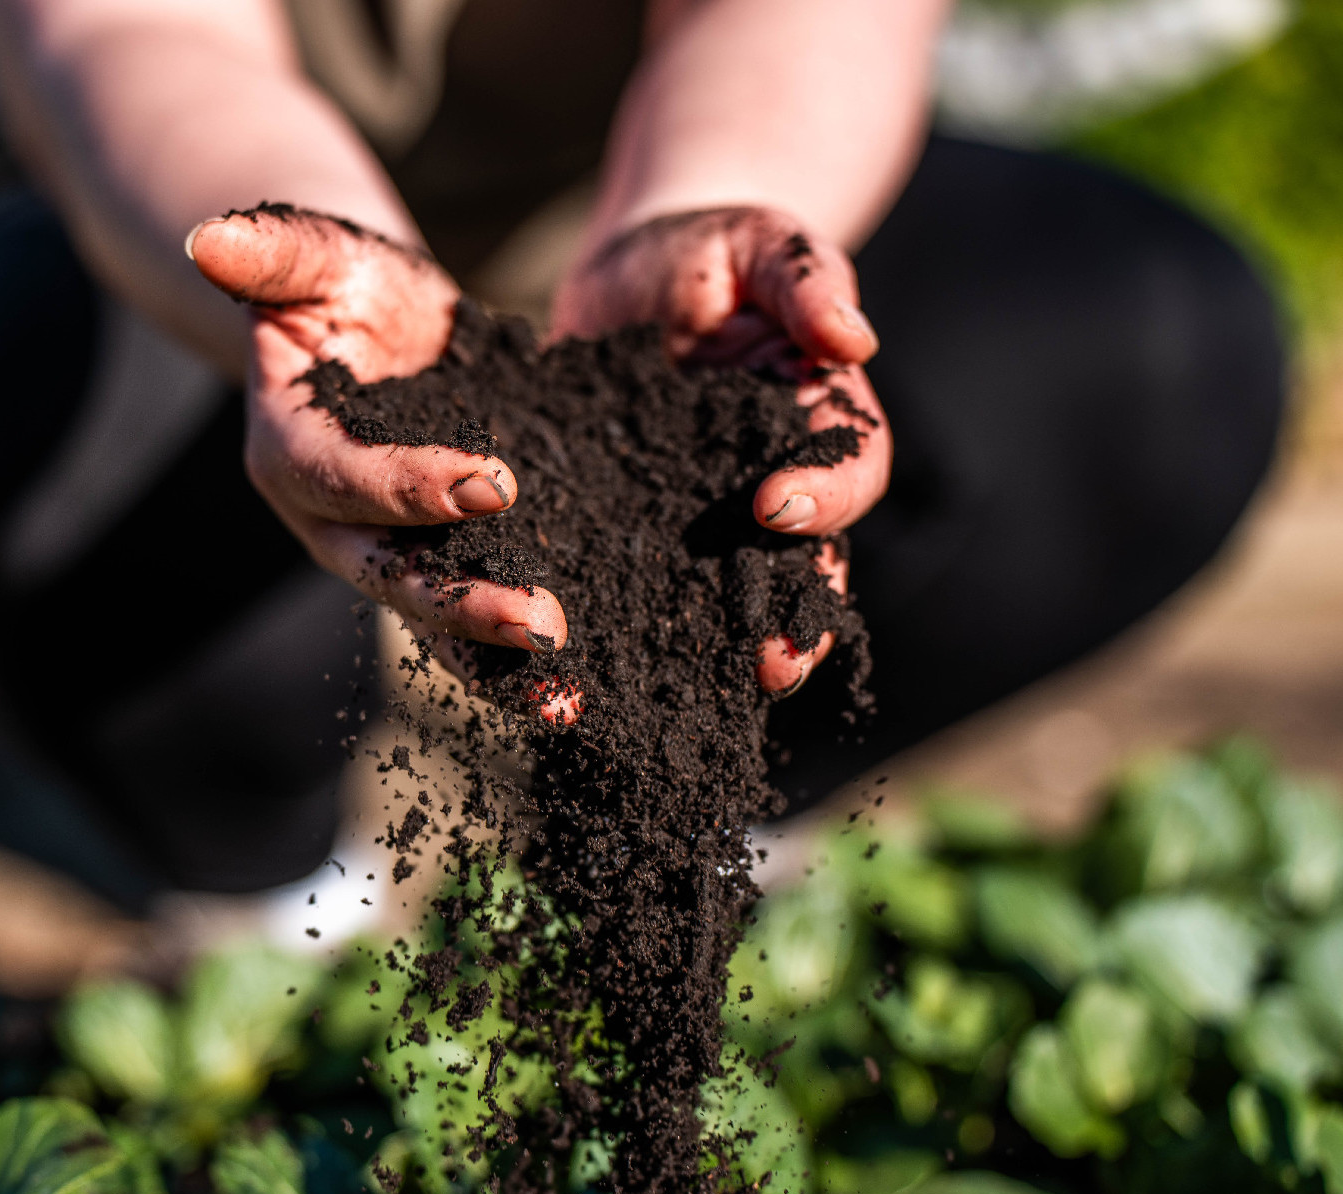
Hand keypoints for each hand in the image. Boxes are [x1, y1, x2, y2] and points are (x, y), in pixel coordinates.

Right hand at [189, 207, 567, 664]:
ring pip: (434, 620)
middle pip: (391, 577)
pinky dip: (515, 661)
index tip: (498, 482)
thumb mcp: (313, 258)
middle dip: (466, 604)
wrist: (380, 333)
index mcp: (290, 453)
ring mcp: (384, 556)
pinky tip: (571, 690)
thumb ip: (273, 253)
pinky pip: (470, 624)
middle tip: (543, 624)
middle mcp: (331, 525)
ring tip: (565, 693)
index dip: (409, 486)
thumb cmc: (346, 290)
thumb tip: (212, 237)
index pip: (343, 480)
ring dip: (498, 659)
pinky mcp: (437, 565)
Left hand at [551, 206, 887, 694]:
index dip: (825, 496)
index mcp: (819, 426)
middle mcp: (775, 491)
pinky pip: (643, 590)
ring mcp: (710, 524)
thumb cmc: (711, 252)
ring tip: (694, 695)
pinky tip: (595, 666)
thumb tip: (854, 335)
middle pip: (805, 568)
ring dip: (721, 653)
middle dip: (791, 619)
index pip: (848, 470)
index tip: (772, 505)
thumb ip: (806, 278)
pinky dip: (625, 632)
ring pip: (731, 601)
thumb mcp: (761, 244)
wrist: (629, 278)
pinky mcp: (642, 537)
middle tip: (772, 663)